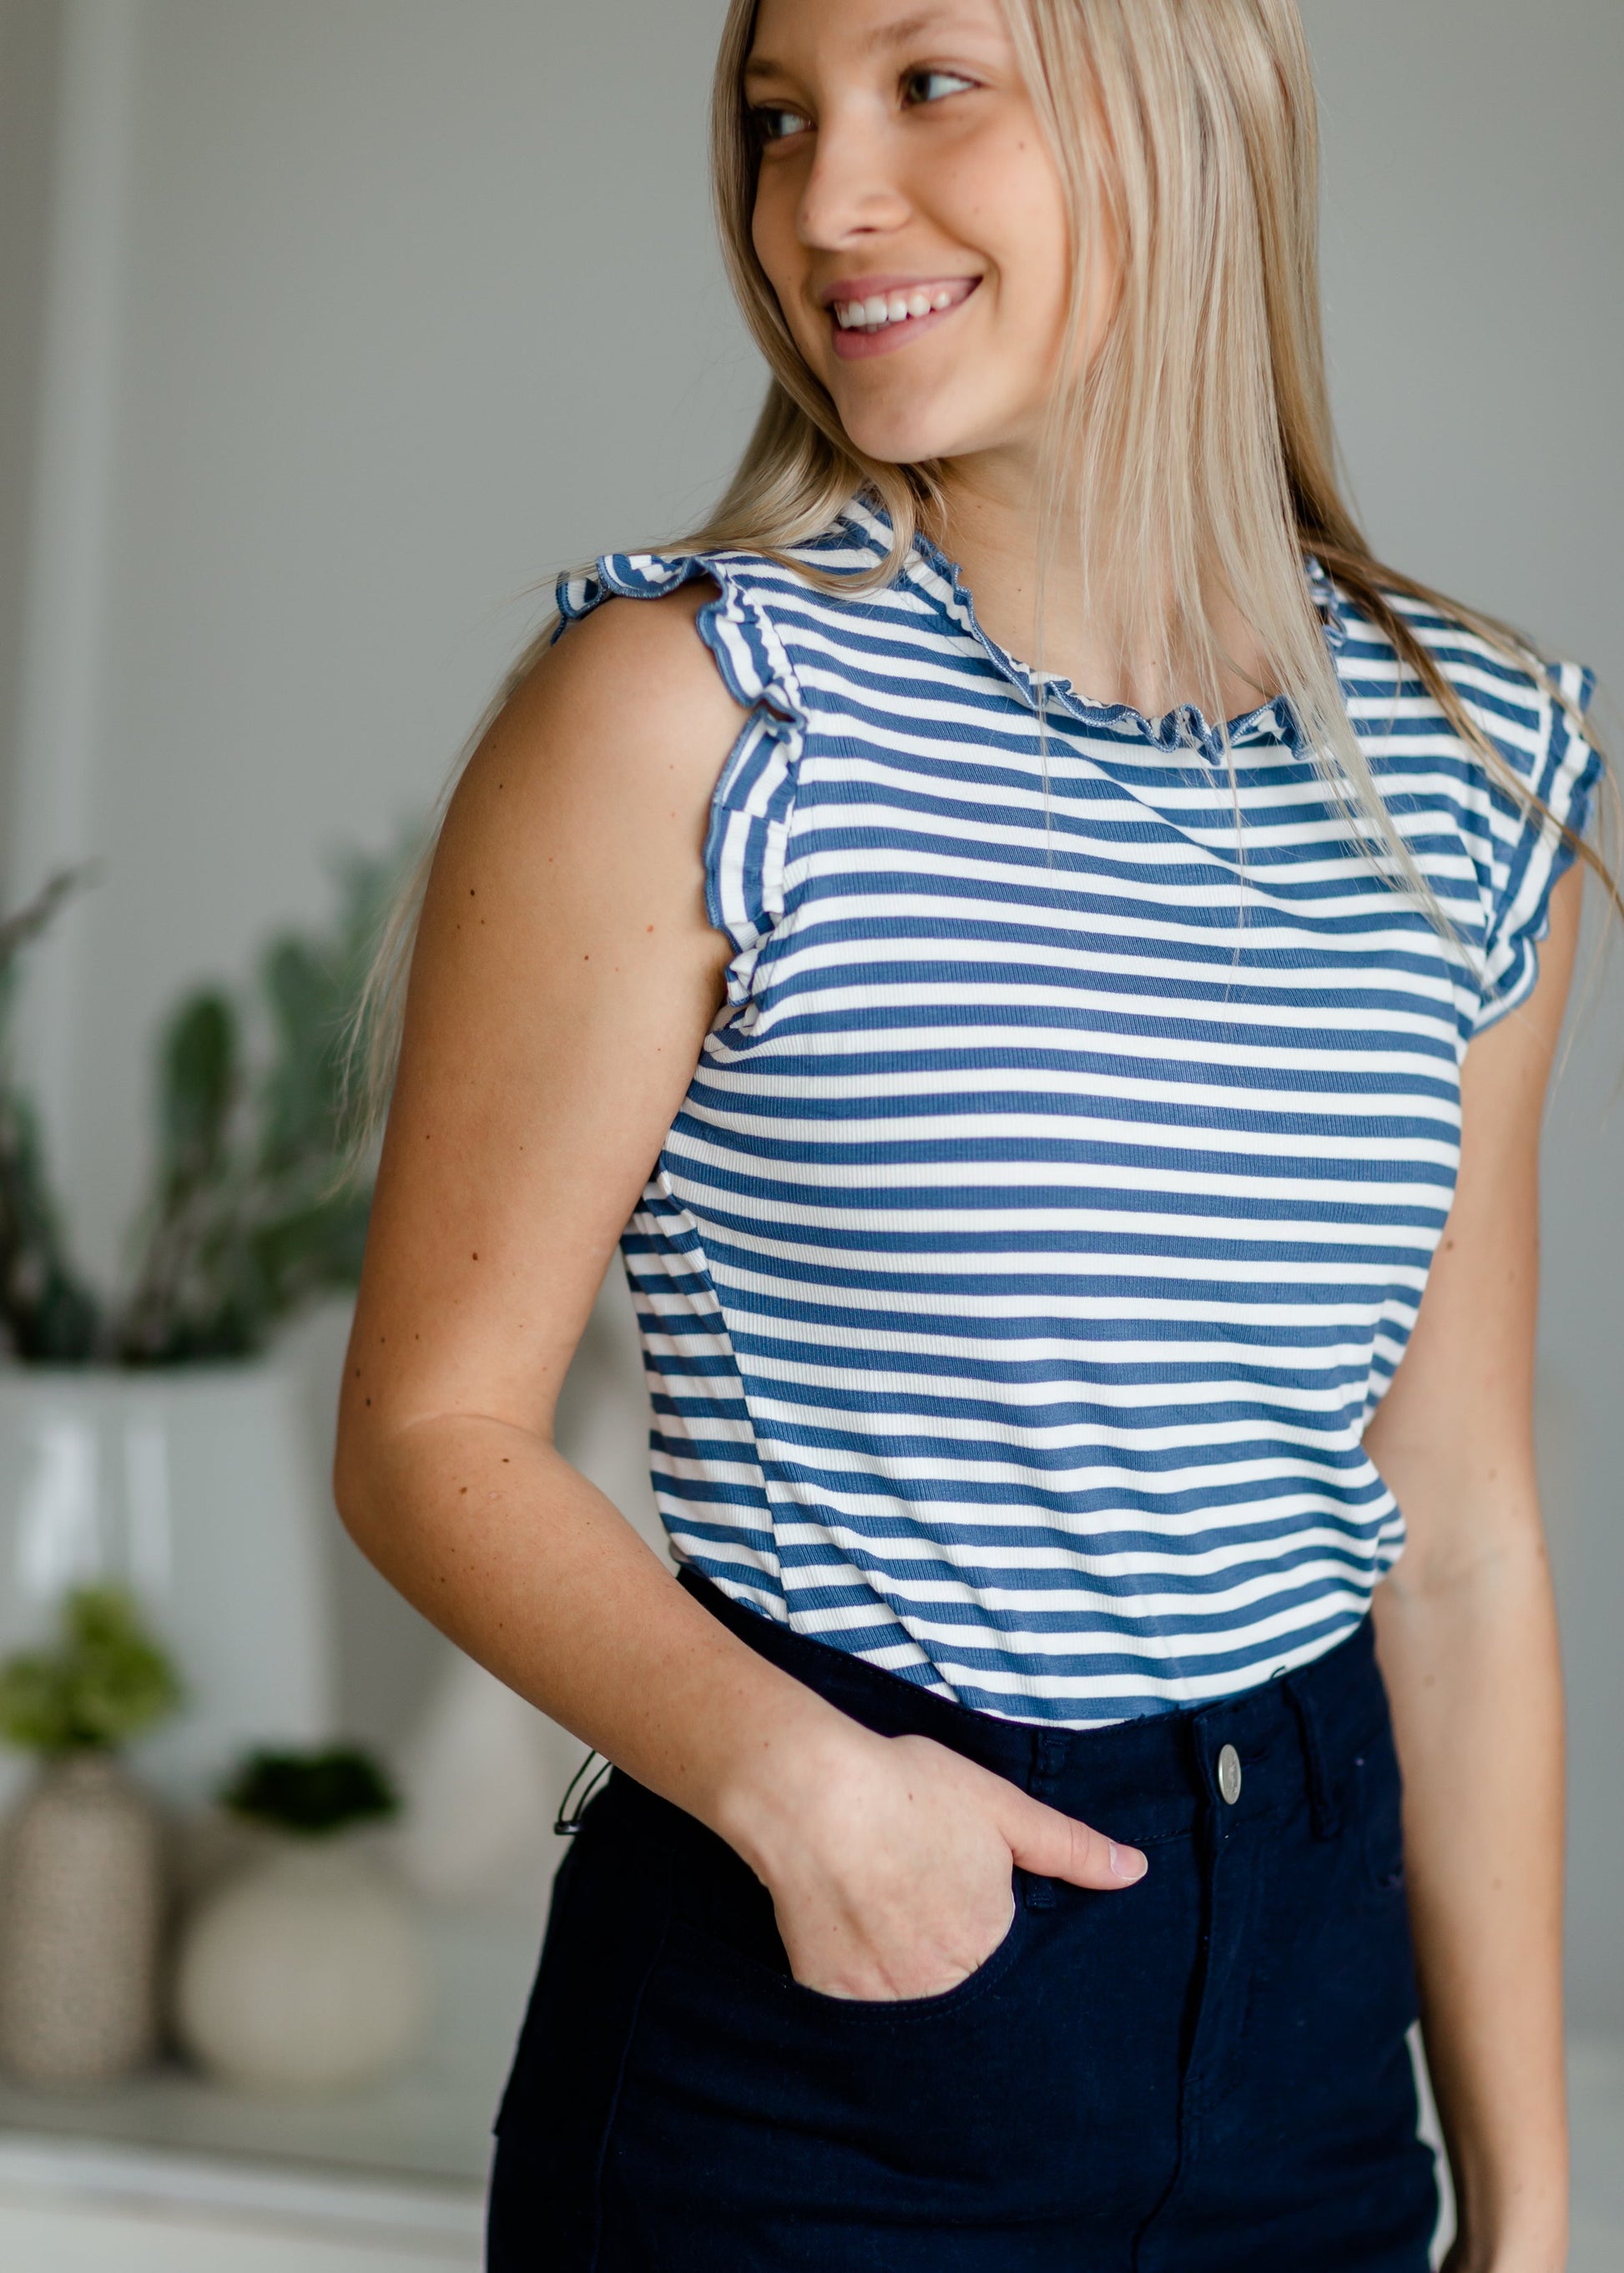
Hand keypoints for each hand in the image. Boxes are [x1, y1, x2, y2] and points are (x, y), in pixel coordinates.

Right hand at [726, 1719, 1146, 2002]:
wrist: (810, 1796)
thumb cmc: (910, 1793)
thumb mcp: (1002, 1808)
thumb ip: (1070, 1848)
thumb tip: (1136, 1872)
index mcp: (990, 1946)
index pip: (1016, 1980)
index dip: (1002, 1953)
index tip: (987, 1933)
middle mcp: (942, 1987)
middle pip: (966, 2003)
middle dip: (965, 1981)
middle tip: (941, 1934)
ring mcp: (883, 1999)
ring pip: (916, 2014)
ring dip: (919, 1992)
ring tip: (906, 1945)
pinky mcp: (830, 1995)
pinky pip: (860, 2014)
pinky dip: (868, 1994)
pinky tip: (863, 1952)